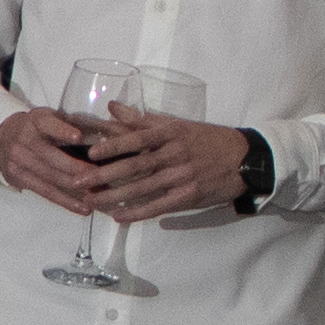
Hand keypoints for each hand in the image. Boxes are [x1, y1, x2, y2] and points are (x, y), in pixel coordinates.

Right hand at [0, 107, 102, 215]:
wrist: (2, 138)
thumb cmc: (38, 127)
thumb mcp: (50, 118)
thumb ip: (71, 125)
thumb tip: (103, 137)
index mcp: (36, 121)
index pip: (48, 125)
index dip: (62, 131)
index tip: (78, 137)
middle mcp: (24, 140)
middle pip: (50, 157)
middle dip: (76, 168)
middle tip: (98, 175)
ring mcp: (18, 160)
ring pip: (50, 178)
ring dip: (75, 188)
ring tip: (97, 196)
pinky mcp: (18, 178)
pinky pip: (45, 192)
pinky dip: (66, 201)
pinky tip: (83, 208)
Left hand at [76, 106, 251, 223]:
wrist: (245, 159)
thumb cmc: (208, 139)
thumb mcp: (178, 124)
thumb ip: (143, 119)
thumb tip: (112, 107)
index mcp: (172, 133)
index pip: (138, 139)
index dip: (114, 146)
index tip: (91, 153)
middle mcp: (176, 154)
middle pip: (136, 166)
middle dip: (105, 175)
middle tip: (79, 181)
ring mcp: (183, 177)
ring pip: (144, 188)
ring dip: (115, 197)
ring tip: (91, 202)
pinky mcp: (190, 196)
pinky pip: (160, 206)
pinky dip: (139, 212)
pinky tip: (120, 216)